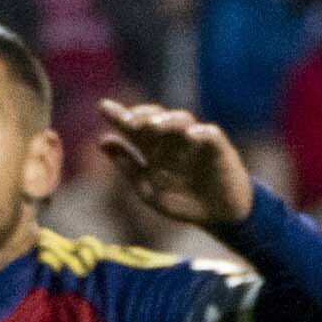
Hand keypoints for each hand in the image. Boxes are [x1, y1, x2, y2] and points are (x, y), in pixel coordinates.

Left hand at [97, 101, 256, 231]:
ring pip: (181, 121)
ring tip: (155, 125)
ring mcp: (195, 141)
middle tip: (129, 120)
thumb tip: (103, 141)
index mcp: (153, 149)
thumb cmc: (182, 200)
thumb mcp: (148, 189)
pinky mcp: (218, 147)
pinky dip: (201, 134)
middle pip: (156, 118)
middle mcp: (172, 140)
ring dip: (168, 121)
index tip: (103, 107)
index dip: (119, 116)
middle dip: (142, 116)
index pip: (134, 128)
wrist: (218, 215)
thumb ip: (127, 166)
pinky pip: (210, 135)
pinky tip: (190, 135)